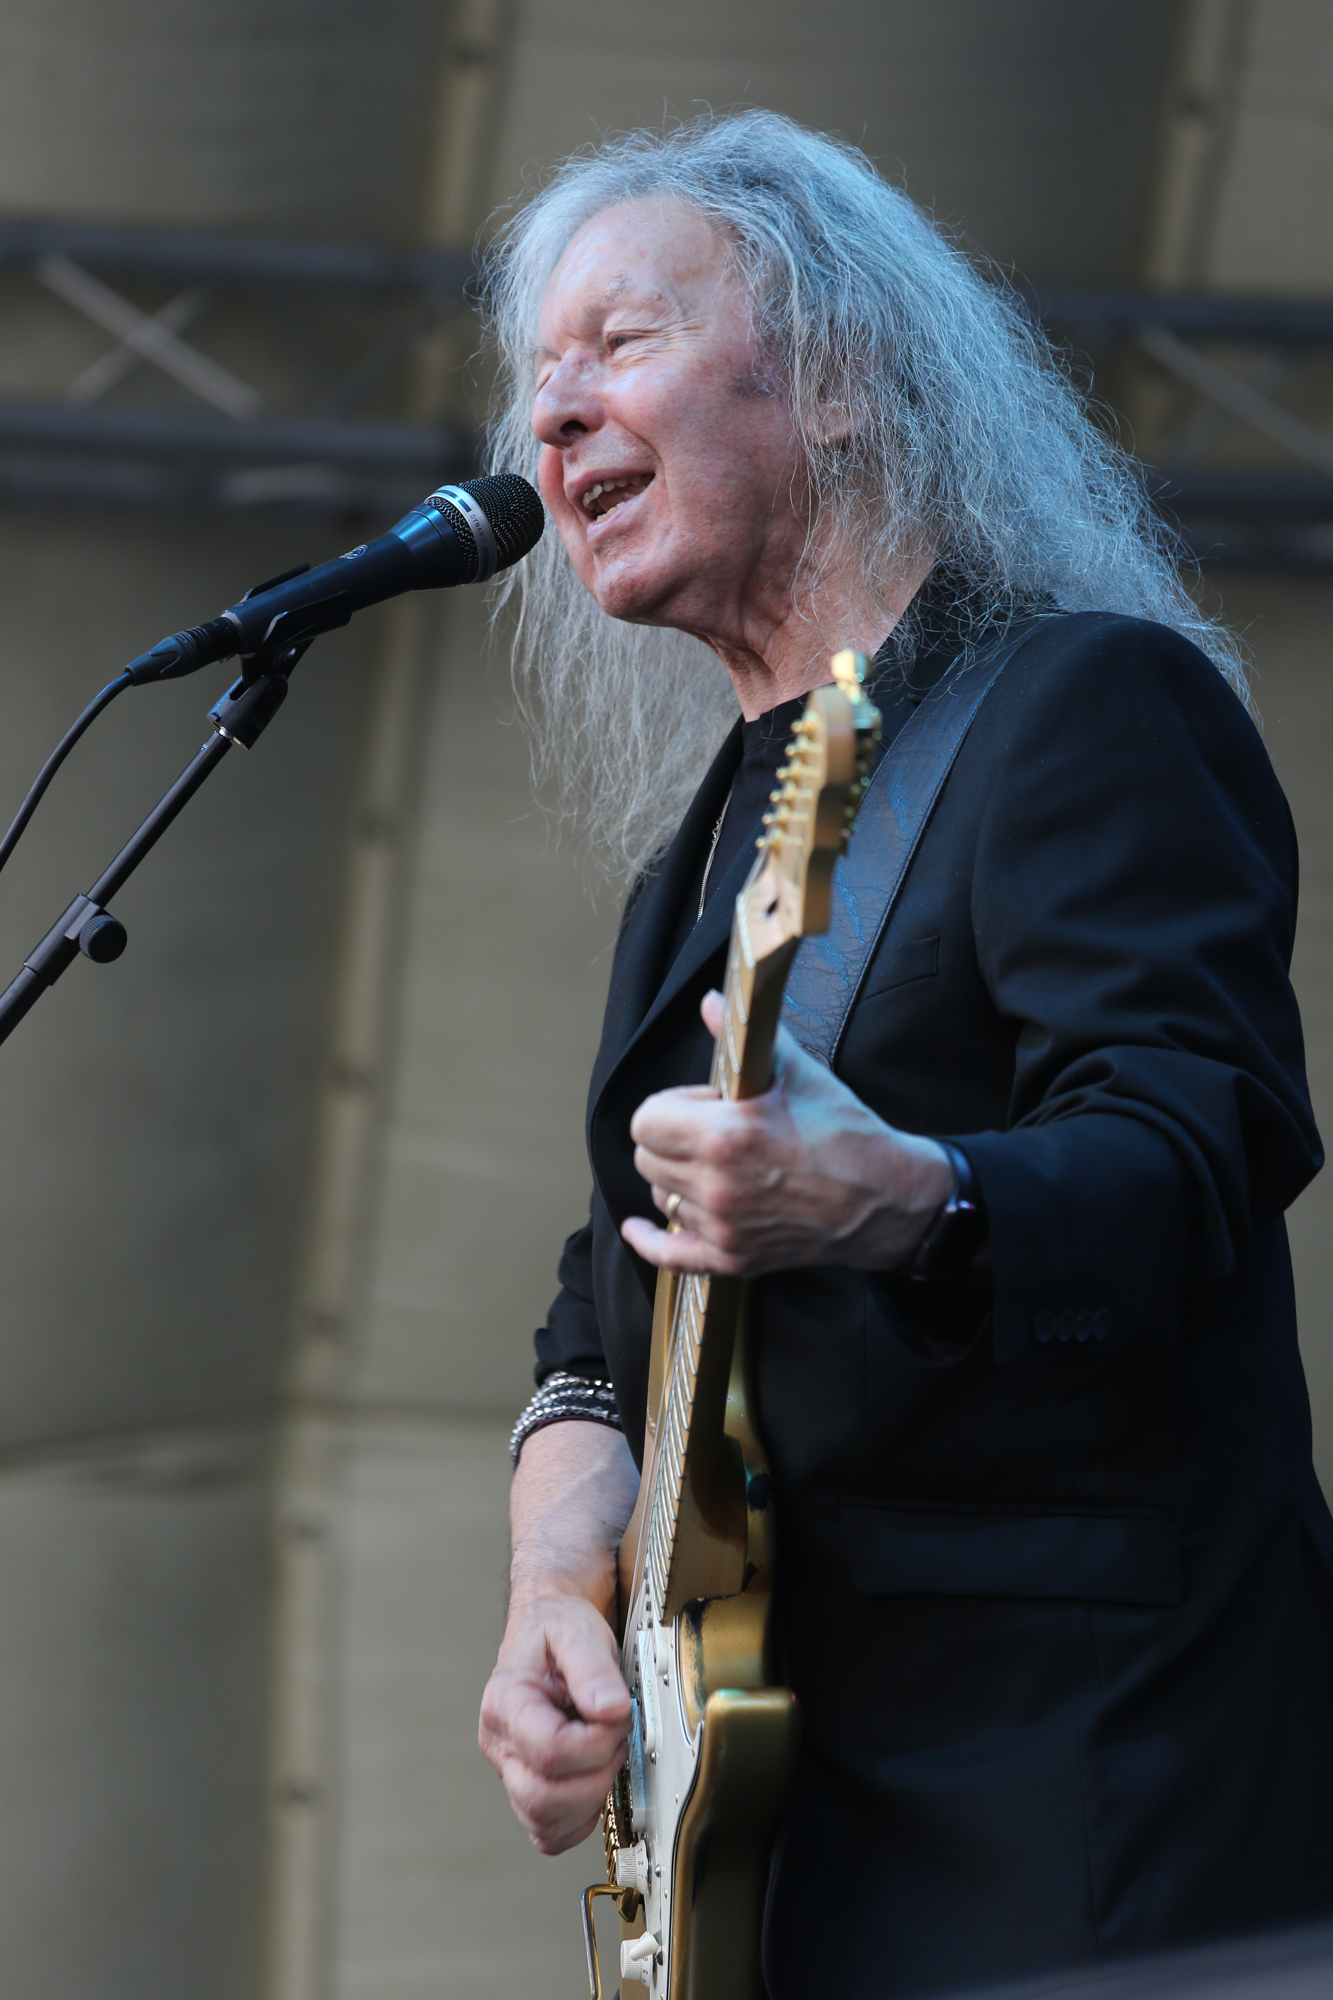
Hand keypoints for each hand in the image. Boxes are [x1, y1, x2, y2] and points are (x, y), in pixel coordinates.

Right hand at [479, 1590, 631, 1852]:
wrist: (547, 1633)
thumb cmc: (556, 1631)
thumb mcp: (577, 1629)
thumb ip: (594, 1667)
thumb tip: (612, 1710)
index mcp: (506, 1702)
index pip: (548, 1749)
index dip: (594, 1743)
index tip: (615, 1715)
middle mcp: (500, 1744)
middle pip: (542, 1797)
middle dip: (595, 1775)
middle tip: (614, 1737)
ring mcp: (511, 1773)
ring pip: (545, 1822)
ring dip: (590, 1797)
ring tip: (605, 1752)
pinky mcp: (527, 1792)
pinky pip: (549, 1833)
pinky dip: (579, 1819)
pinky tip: (595, 1779)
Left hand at [621, 989, 954, 1276]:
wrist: (886, 1197)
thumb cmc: (844, 1132)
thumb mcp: (796, 1072)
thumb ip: (740, 1038)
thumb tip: (711, 1001)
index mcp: (724, 1136)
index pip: (646, 1120)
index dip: (671, 1105)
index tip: (701, 1104)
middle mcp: (716, 1185)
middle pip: (646, 1157)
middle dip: (669, 1138)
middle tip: (710, 1131)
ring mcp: (723, 1226)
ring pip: (660, 1194)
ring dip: (676, 1177)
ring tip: (716, 1165)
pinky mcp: (733, 1257)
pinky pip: (669, 1255)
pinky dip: (650, 1239)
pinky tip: (639, 1226)